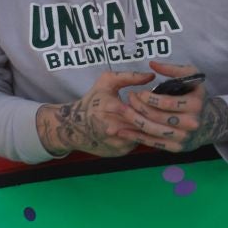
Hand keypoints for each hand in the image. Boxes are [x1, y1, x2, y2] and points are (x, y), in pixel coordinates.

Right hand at [37, 69, 152, 156]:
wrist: (73, 127)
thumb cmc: (92, 101)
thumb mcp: (106, 82)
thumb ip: (129, 77)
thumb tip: (151, 75)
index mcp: (109, 107)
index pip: (139, 106)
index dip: (147, 102)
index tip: (145, 98)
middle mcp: (113, 127)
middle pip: (144, 122)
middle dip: (152, 115)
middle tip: (153, 108)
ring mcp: (117, 141)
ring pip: (144, 133)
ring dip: (149, 125)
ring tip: (147, 116)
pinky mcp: (121, 151)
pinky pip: (139, 142)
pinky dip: (142, 134)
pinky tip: (138, 127)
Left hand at [121, 60, 227, 152]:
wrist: (208, 123)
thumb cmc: (195, 96)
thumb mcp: (191, 77)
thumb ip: (173, 69)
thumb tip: (152, 65)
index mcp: (195, 104)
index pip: (166, 102)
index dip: (149, 98)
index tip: (138, 93)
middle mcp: (191, 123)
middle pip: (157, 117)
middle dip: (138, 107)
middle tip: (128, 99)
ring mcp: (184, 137)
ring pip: (152, 130)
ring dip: (133, 121)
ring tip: (122, 112)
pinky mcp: (176, 148)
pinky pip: (152, 143)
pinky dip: (135, 137)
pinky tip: (122, 131)